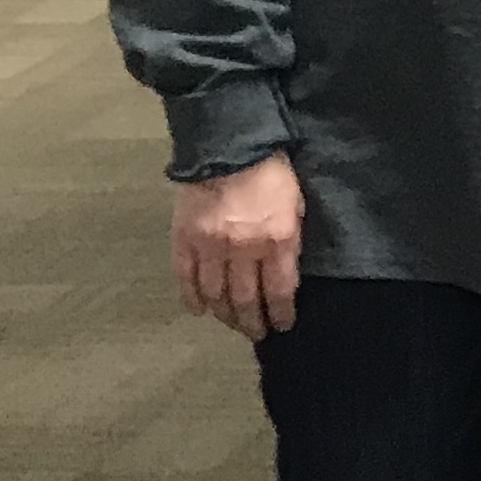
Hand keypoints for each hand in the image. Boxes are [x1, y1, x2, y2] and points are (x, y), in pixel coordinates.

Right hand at [173, 155, 302, 337]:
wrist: (228, 146)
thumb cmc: (271, 173)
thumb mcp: (296, 205)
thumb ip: (290, 241)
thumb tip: (284, 274)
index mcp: (277, 240)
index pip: (280, 291)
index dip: (281, 314)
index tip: (281, 326)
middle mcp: (243, 249)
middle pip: (246, 299)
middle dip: (252, 322)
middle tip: (255, 334)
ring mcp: (210, 246)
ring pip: (215, 294)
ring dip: (223, 315)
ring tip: (231, 324)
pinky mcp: (184, 239)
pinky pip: (185, 278)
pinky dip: (191, 298)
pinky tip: (199, 309)